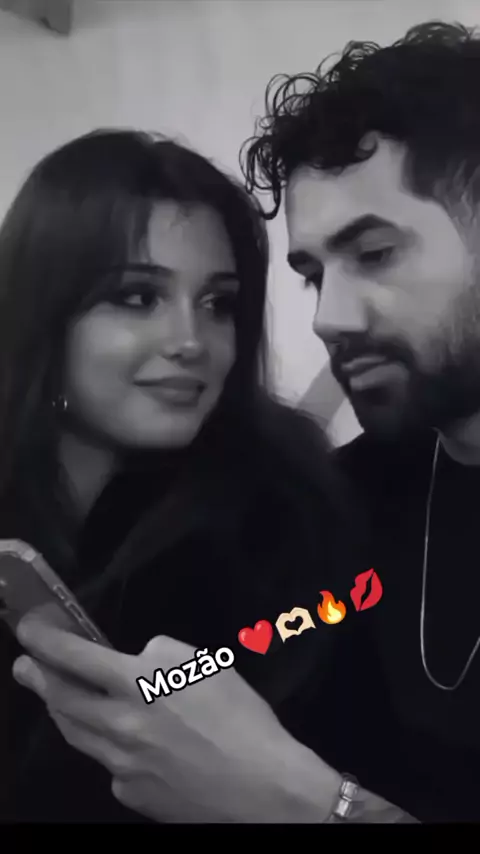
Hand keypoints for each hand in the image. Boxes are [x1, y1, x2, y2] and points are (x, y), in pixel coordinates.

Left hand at [12, 618, 340, 822]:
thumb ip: (160, 654)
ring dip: (60, 710)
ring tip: (56, 697)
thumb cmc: (240, 717)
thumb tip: (137, 661)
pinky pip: (107, 763)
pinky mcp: (129, 793)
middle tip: (25, 666)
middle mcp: (118, 725)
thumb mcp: (203, 663)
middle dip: (36, 678)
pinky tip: (123, 742)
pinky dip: (106, 746)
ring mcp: (120, 764)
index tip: (28, 630)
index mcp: (138, 684)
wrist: (261, 789)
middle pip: (61, 699)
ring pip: (76, 733)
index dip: (45, 640)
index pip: (74, 656)